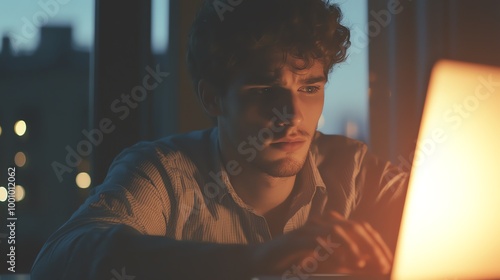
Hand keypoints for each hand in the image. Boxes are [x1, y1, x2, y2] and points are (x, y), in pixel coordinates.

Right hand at [250, 211, 392, 276]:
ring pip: (336, 229)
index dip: (376, 243)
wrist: (259, 262)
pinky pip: (315, 239)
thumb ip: (343, 263)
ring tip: (363, 261)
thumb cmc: (290, 264)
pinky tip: (340, 260)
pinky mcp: (294, 239)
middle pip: (352, 226)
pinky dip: (329, 248)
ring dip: (353, 245)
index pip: (359, 229)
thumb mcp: (322, 264)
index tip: (388, 261)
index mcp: (328, 228)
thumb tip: (367, 266)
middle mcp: (319, 224)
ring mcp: (306, 230)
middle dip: (371, 244)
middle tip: (382, 263)